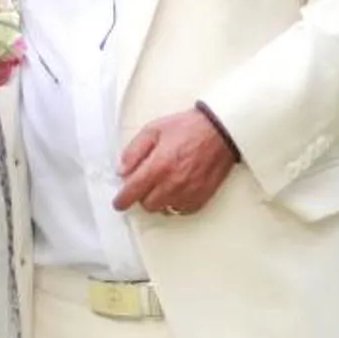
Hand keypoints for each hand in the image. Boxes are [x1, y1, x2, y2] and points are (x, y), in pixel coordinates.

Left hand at [113, 108, 237, 217]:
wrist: (219, 131)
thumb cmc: (187, 128)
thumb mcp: (153, 129)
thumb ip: (134, 151)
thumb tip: (122, 170)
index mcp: (158, 166)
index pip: (132, 192)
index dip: (122, 200)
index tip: (119, 202)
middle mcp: (173, 183)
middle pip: (147, 204)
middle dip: (142, 196)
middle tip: (146, 182)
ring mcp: (188, 192)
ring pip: (164, 208)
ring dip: (159, 199)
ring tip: (163, 183)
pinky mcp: (201, 197)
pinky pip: (181, 210)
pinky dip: (175, 202)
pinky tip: (177, 188)